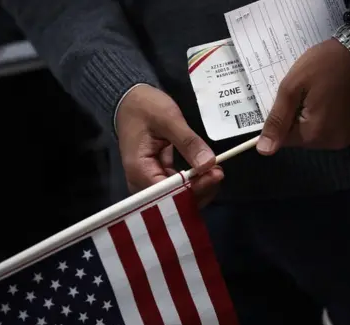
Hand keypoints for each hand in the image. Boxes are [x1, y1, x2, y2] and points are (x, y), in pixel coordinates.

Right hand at [116, 85, 223, 207]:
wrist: (130, 100)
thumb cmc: (145, 107)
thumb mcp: (168, 119)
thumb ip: (188, 142)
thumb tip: (208, 164)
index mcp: (139, 170)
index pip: (168, 192)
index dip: (194, 188)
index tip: (215, 175)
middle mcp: (141, 182)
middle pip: (173, 200)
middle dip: (199, 190)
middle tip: (219, 172)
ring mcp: (148, 181)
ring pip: (177, 196)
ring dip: (199, 187)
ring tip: (216, 171)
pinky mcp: (157, 176)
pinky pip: (177, 187)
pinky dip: (193, 181)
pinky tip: (206, 171)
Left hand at [256, 38, 349, 154]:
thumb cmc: (325, 64)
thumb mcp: (293, 86)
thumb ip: (277, 119)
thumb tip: (264, 150)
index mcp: (316, 134)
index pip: (287, 139)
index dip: (284, 119)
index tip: (293, 99)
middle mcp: (336, 143)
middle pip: (306, 139)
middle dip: (302, 120)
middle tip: (309, 94)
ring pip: (323, 136)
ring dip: (320, 121)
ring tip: (325, 97)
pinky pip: (342, 131)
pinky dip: (338, 120)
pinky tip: (340, 102)